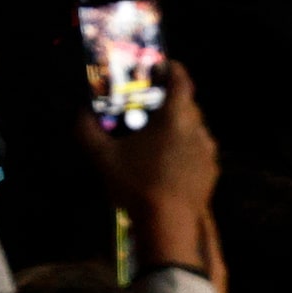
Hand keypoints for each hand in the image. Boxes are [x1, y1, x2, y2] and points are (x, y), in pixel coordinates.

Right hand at [73, 59, 216, 270]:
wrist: (168, 226)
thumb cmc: (137, 184)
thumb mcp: (103, 157)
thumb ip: (87, 131)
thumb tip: (79, 113)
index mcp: (175, 118)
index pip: (182, 80)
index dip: (172, 68)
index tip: (159, 66)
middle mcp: (197, 130)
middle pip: (187, 104)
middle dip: (169, 100)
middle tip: (148, 105)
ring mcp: (208, 153)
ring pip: (194, 128)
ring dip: (178, 126)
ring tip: (157, 136)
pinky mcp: (211, 172)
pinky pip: (198, 150)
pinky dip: (185, 148)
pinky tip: (168, 162)